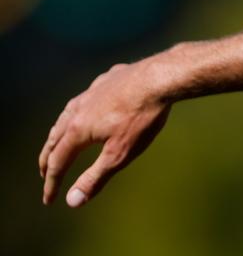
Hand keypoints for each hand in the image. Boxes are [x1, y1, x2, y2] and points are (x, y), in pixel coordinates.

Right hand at [39, 62, 171, 207]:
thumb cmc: (142, 117)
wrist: (161, 77)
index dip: (52, 183)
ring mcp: (91, 92)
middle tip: (45, 174)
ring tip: (58, 143)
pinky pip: (85, 99)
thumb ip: (95, 178)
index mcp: (77, 130)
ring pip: (66, 116)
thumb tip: (72, 201)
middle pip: (55, 138)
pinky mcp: (106, 80)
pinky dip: (78, 112)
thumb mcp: (120, 154)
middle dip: (48, 159)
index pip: (57, 162)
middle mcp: (78, 109)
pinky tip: (87, 111)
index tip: (49, 200)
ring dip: (58, 134)